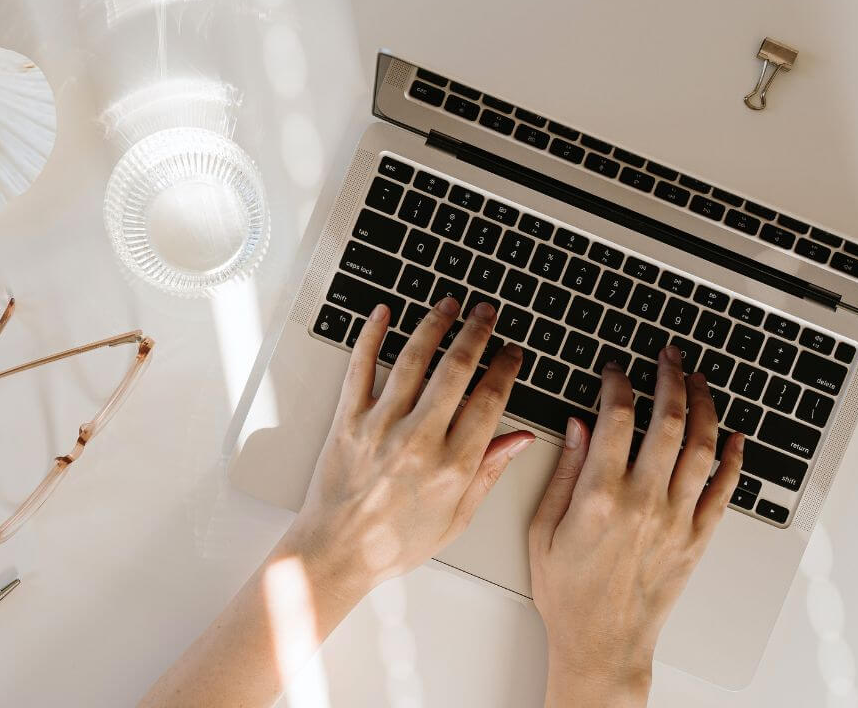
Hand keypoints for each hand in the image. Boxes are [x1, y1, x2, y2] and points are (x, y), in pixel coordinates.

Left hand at [141, 297, 533, 707]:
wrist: (336, 553)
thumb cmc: (396, 543)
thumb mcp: (457, 518)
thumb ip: (489, 473)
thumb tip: (521, 439)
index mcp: (452, 467)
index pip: (489, 400)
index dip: (505, 368)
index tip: (512, 352)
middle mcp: (418, 441)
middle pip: (456, 369)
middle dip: (476, 332)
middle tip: (486, 313)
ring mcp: (380, 427)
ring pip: (413, 360)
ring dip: (435, 324)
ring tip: (449, 304)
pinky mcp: (347, 421)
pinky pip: (360, 368)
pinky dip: (370, 336)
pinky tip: (383, 313)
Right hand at [528, 349, 743, 706]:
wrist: (602, 643)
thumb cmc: (567, 592)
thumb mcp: (543, 528)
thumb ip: (563, 472)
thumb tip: (578, 425)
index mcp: (600, 496)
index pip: (617, 417)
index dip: (617, 383)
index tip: (615, 371)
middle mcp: (644, 502)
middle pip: (668, 421)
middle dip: (670, 377)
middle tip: (668, 356)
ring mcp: (676, 520)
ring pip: (701, 446)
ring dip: (703, 405)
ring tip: (698, 380)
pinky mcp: (697, 539)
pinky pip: (724, 490)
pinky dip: (733, 458)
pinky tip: (734, 436)